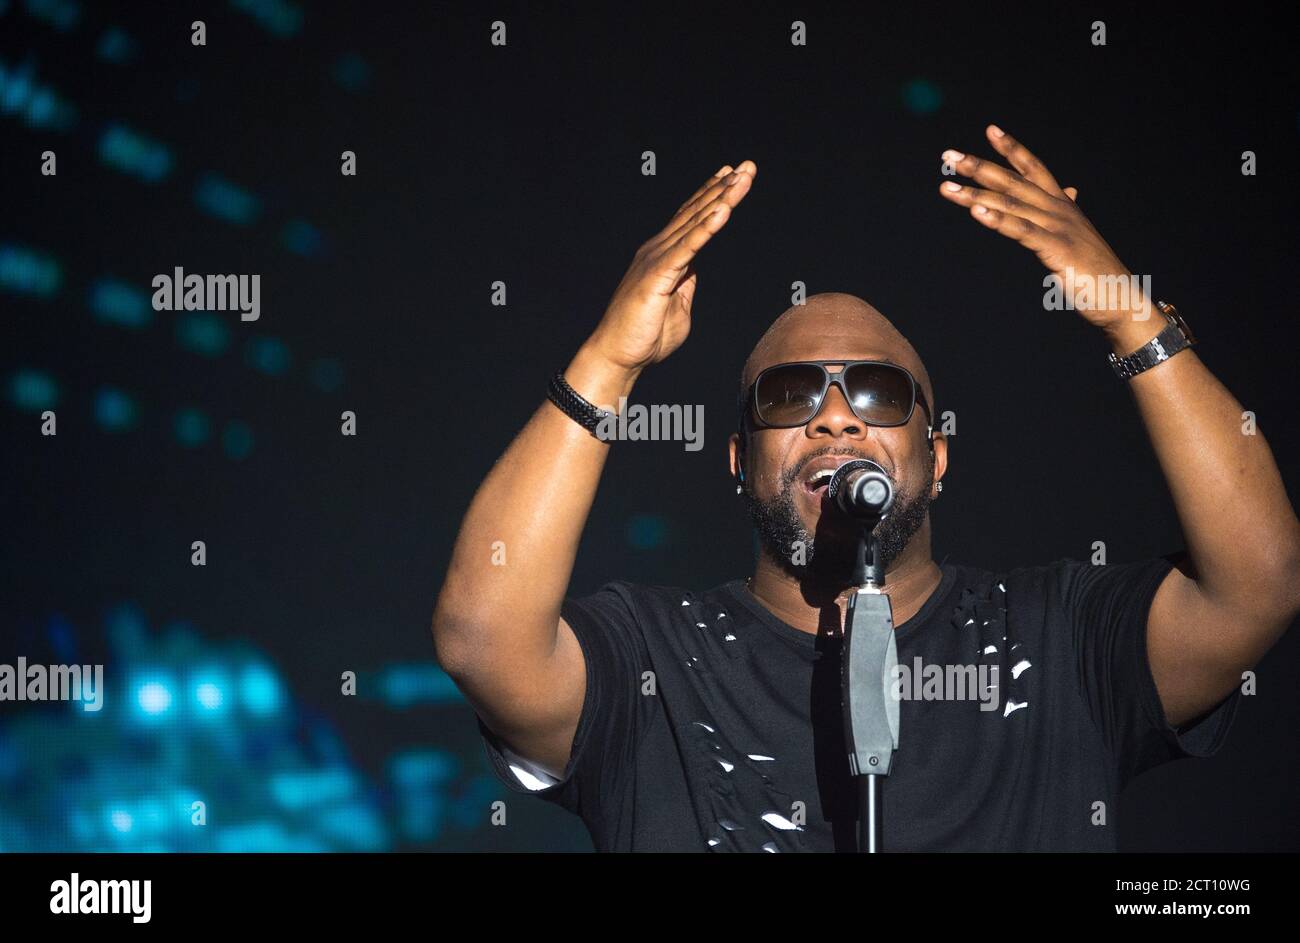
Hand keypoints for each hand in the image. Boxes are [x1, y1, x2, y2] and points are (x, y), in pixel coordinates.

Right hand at [587, 161, 755, 370]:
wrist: (617, 356)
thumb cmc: (644, 337)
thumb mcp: (678, 306)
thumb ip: (687, 285)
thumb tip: (695, 272)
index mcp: (664, 257)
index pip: (691, 219)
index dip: (711, 195)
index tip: (731, 175)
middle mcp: (659, 250)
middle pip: (697, 212)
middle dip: (724, 187)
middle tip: (747, 166)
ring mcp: (658, 260)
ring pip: (695, 223)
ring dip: (721, 198)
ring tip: (742, 177)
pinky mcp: (657, 276)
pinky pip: (688, 248)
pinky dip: (706, 228)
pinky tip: (723, 210)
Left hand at [937, 125, 1142, 332]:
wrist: (1119, 296)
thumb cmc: (1094, 269)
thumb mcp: (1077, 235)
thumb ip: (1068, 211)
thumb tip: (1071, 191)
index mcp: (1062, 204)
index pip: (1034, 169)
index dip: (1012, 149)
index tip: (990, 130)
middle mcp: (1058, 209)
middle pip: (1013, 182)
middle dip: (980, 166)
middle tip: (949, 154)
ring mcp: (1057, 227)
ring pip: (1010, 204)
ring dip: (976, 194)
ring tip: (948, 186)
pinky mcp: (1056, 248)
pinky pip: (1022, 231)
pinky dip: (998, 220)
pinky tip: (976, 212)